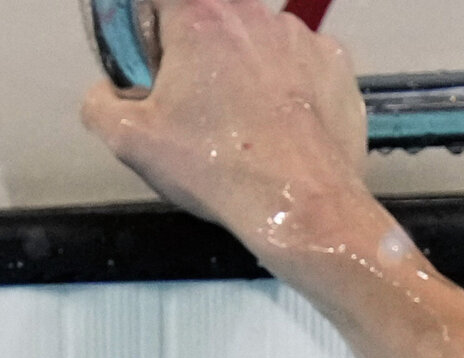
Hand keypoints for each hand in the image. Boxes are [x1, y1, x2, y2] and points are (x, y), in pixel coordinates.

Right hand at [81, 0, 369, 250]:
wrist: (304, 207)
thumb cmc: (223, 170)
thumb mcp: (128, 139)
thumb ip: (101, 101)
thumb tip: (108, 93)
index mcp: (201, 16)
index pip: (158, 0)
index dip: (149, 30)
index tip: (152, 61)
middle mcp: (256, 16)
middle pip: (210, 18)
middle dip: (196, 53)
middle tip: (195, 103)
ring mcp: (305, 40)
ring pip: (258, 43)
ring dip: (245, 70)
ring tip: (242, 123)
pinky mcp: (338, 69)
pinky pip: (301, 66)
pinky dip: (289, 88)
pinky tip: (280, 126)